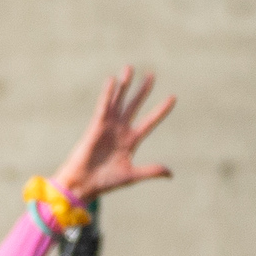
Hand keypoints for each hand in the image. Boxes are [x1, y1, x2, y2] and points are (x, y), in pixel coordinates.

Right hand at [54, 66, 175, 205]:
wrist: (83, 186)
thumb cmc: (104, 183)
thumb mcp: (132, 175)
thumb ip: (151, 170)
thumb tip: (170, 173)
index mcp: (130, 141)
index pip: (149, 121)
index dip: (160, 110)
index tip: (173, 98)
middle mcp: (120, 130)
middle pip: (134, 105)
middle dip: (143, 91)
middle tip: (151, 75)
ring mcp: (108, 127)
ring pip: (118, 102)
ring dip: (124, 86)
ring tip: (130, 69)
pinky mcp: (95, 127)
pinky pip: (103, 107)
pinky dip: (108, 94)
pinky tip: (112, 80)